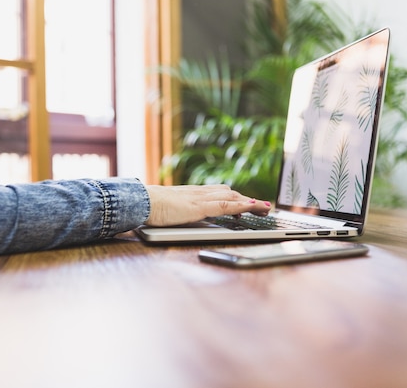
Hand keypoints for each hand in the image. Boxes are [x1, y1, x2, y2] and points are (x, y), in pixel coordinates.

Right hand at [144, 184, 270, 226]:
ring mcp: (200, 199)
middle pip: (229, 193)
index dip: (234, 197)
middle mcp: (199, 192)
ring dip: (250, 202)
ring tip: (265, 207)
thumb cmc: (149, 206)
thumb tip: (178, 213)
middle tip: (262, 206)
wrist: (141, 202)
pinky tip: (253, 207)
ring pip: (231, 197)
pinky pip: (225, 205)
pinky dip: (241, 205)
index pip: (218, 192)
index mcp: (191, 193)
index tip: (246, 200)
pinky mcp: (199, 207)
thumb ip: (177, 210)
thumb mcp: (167, 208)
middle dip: (246, 199)